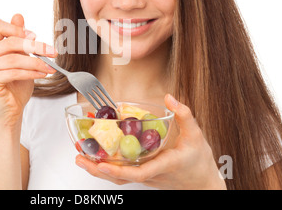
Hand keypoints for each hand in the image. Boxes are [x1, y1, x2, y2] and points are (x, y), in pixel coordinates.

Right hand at [0, 14, 56, 127]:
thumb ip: (18, 39)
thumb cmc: (14, 86)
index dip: (17, 29)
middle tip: (52, 52)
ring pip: (14, 58)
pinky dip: (31, 73)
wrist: (9, 112)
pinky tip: (42, 74)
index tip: (35, 36)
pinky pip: (14, 72)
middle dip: (35, 46)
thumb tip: (18, 16)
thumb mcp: (19, 59)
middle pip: (10, 42)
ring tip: (50, 67)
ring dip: (36, 63)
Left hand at [75, 94, 226, 189]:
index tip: (102, 164)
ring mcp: (146, 178)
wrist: (203, 184)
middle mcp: (151, 175)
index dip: (119, 170)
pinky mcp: (143, 177)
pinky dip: (107, 168)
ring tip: (80, 158)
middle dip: (97, 169)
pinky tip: (96, 158)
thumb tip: (170, 97)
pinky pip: (122, 175)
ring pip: (118, 178)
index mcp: (163, 166)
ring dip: (98, 170)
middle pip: (120, 178)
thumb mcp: (196, 136)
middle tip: (79, 158)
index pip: (138, 173)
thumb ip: (184, 115)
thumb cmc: (200, 162)